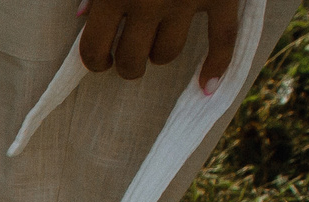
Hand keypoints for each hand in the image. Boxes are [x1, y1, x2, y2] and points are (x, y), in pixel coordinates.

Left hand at [76, 0, 240, 92]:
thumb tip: (85, 18)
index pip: (95, 50)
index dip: (95, 62)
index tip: (101, 61)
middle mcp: (150, 1)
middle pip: (132, 60)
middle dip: (127, 65)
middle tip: (129, 57)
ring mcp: (188, 0)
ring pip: (168, 54)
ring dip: (159, 55)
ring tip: (157, 43)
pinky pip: (223, 39)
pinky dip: (217, 65)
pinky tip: (208, 86)